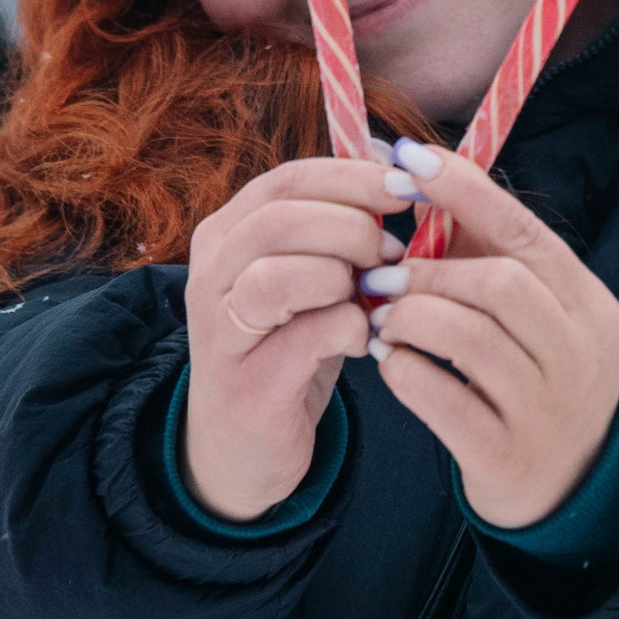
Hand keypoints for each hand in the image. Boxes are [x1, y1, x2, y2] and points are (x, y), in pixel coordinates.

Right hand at [180, 151, 408, 522]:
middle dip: (353, 227)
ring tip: (372, 295)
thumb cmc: (287, 352)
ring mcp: (221, 329)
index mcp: (227, 235)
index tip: (407, 187)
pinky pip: (309, 334)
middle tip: (393, 252)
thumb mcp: (310, 279)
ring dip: (344, 277)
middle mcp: (211, 274)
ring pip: (282, 273)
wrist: (245, 447)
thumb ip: (338, 230)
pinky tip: (360, 341)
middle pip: (281, 218)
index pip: (287, 180)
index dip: (352, 177)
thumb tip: (395, 171)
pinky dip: (349, 329)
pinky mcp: (247, 382)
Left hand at [364, 149, 618, 527]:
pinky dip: (405, 373)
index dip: (463, 191)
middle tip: (380, 277)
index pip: (524, 232)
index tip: (407, 162)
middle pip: (499, 285)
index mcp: (585, 302)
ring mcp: (545, 407)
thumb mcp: (532, 312)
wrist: (570, 485)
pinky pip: (444, 401)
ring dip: (410, 319)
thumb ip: (483, 249)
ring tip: (384, 321)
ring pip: (469, 339)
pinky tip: (392, 365)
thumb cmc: (532, 374)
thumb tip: (414, 171)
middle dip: (427, 272)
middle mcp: (577, 352)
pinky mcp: (507, 455)